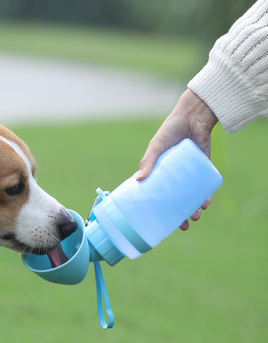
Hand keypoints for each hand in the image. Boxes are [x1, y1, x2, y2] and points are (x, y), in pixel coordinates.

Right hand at [136, 88, 217, 229]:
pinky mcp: (203, 169)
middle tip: (183, 225)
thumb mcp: (156, 146)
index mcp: (160, 173)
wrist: (193, 117)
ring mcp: (189, 174)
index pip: (159, 195)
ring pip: (191, 197)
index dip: (159, 209)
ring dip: (194, 209)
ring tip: (196, 217)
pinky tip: (205, 203)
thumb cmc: (169, 131)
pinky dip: (205, 196)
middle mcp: (174, 177)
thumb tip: (138, 180)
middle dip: (180, 215)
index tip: (159, 222)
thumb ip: (147, 161)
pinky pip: (204, 187)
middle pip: (177, 201)